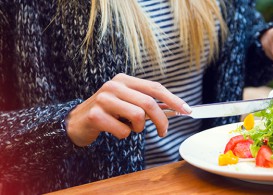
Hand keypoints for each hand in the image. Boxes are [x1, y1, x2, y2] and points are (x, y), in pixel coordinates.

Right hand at [65, 73, 190, 146]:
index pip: (155, 87)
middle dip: (161, 120)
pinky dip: (124, 135)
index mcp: (124, 79)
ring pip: (137, 116)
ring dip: (138, 128)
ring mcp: (103, 99)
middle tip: (163, 132)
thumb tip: (174, 109)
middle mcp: (114, 85)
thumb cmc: (108, 112)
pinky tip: (114, 130)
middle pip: (149, 103)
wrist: (77, 122)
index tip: (187, 110)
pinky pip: (123, 130)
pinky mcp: (96, 115)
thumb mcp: (127, 102)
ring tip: (129, 127)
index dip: (173, 99)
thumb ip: (146, 102)